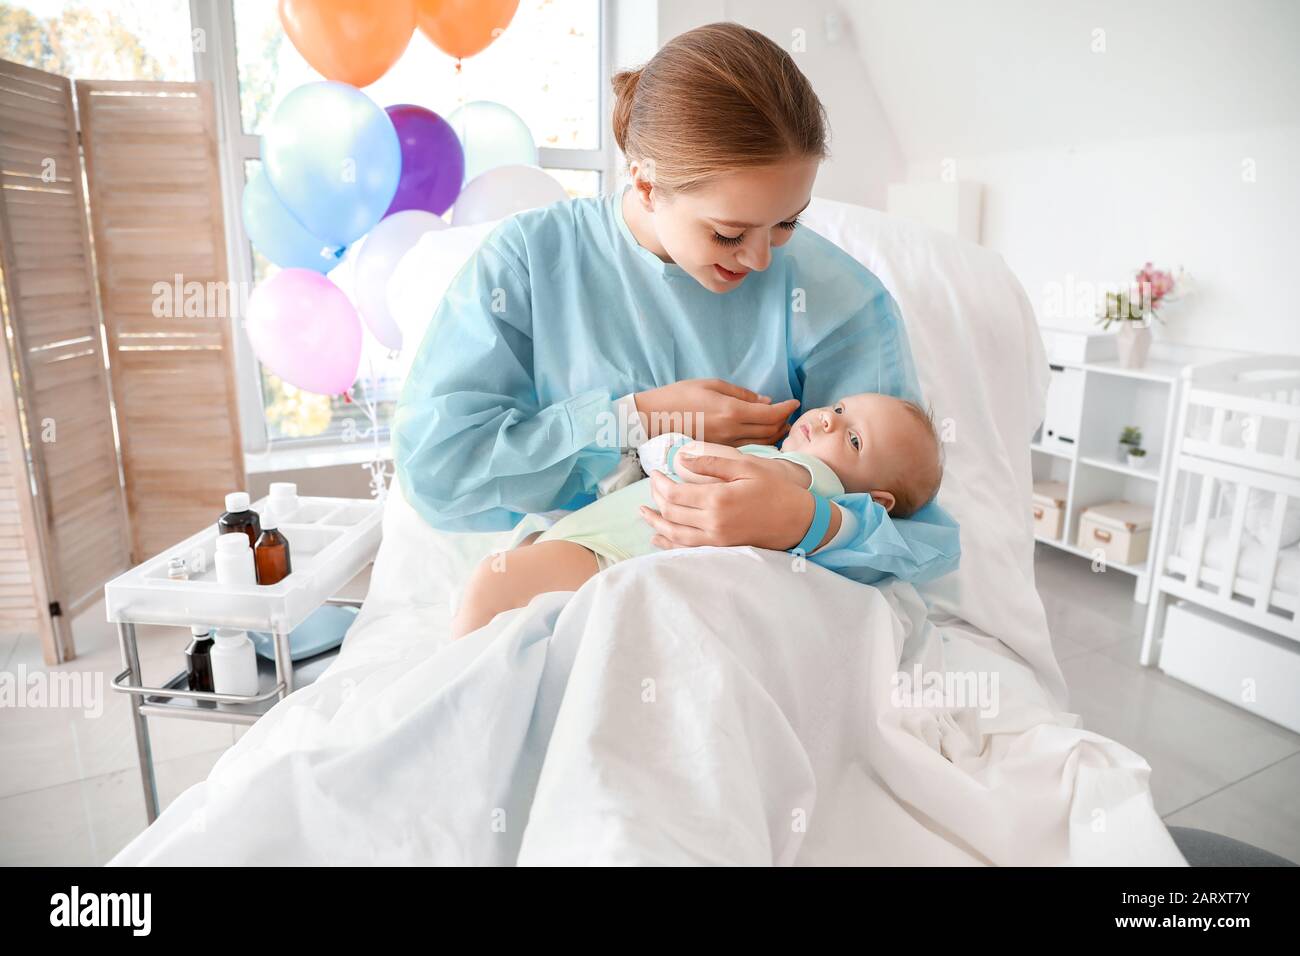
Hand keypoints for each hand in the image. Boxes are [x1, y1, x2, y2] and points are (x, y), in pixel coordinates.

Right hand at [633, 378, 798, 447]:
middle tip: (788, 414)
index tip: (795, 403)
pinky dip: (760, 443)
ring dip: (774, 435)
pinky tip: (761, 437)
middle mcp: (731, 432)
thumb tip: (766, 402)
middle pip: (770, 431)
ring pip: (761, 443)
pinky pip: (747, 450)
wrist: (651, 419)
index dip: (787, 408)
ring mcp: (725, 446)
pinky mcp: (717, 453)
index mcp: (731, 412)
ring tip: (779, 425)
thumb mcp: (712, 385)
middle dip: (784, 422)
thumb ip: (742, 394)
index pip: (771, 414)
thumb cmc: (679, 396)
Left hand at [639, 454, 832, 550]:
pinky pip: (687, 549)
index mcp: (717, 500)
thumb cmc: (775, 489)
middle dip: (656, 500)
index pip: (674, 494)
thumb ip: (712, 463)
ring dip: (656, 523)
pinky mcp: (721, 549)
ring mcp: (716, 541)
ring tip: (644, 513)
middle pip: (671, 514)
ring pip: (674, 535)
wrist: (798, 521)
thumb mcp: (746, 467)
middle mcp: (713, 524)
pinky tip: (658, 537)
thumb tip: (681, 458)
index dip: (659, 484)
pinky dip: (669, 544)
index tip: (655, 473)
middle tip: (652, 486)